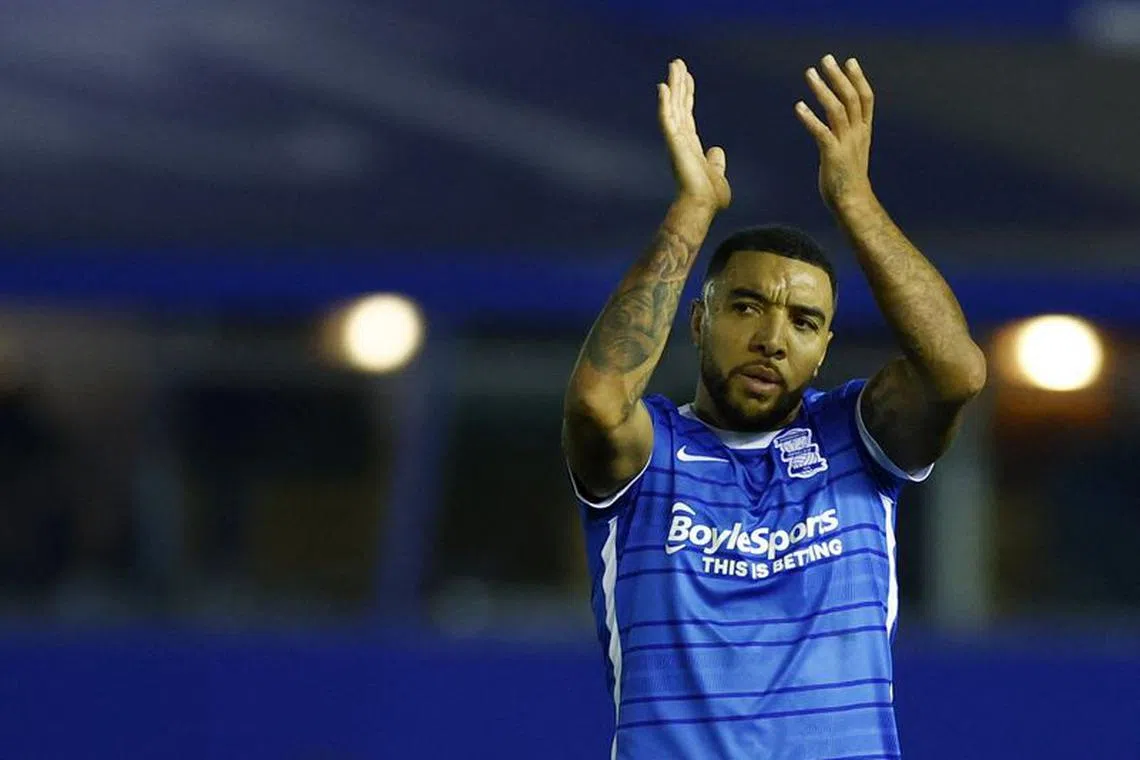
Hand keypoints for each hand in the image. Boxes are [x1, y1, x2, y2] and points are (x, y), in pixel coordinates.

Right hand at [658, 59, 730, 210]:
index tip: (687, 77)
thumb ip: (716, 161)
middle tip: (677, 62)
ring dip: (672, 85)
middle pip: (679, 105)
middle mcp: (680, 140)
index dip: (687, 95)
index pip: (687, 114)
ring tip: (673, 65)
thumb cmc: (709, 197)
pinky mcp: (673, 144)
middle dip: (678, 83)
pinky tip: (663, 87)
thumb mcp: (717, 174)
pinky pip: (667, 119)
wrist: (702, 206)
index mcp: (690, 146)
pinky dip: (664, 103)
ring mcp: (675, 141)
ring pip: (672, 107)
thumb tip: (716, 150)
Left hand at [795, 54, 874, 210]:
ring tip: (810, 73)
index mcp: (863, 132)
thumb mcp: (851, 152)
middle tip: (826, 59)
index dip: (858, 79)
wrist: (853, 203)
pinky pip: (821, 132)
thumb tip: (835, 127)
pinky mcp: (833, 155)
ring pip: (837, 109)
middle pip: (850, 98)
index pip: (865, 99)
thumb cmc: (848, 180)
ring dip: (823, 89)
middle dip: (838, 77)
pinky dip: (810, 118)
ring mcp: (846, 144)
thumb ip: (846, 136)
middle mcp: (857, 134)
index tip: (850, 61)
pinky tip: (798, 107)